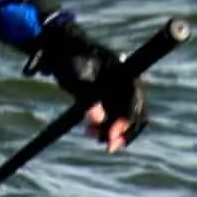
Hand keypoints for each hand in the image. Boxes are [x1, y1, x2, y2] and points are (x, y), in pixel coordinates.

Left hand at [25, 14, 147, 151]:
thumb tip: (98, 120)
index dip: (127, 117)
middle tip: (108, 146)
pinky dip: (106, 128)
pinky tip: (90, 130)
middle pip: (136, 112)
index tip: (113, 134)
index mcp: (123, 70)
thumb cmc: (70, 57)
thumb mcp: (75, 75)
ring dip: (113, 132)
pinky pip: (114, 119)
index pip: (135, 97)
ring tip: (90, 134)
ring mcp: (119, 91)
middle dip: (123, 131)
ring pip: (125, 119)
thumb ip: (87, 97)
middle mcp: (126, 82)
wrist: (60, 50)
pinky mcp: (109, 99)